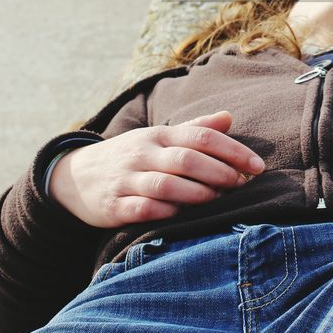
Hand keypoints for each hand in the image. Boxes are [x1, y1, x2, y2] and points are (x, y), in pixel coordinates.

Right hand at [50, 111, 264, 227]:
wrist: (74, 177)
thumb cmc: (132, 157)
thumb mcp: (158, 138)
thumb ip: (194, 129)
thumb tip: (229, 117)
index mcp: (159, 135)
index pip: (201, 136)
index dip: (233, 150)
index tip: (257, 167)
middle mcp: (143, 153)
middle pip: (187, 159)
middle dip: (219, 172)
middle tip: (241, 185)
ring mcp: (127, 179)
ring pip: (166, 185)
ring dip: (197, 194)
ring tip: (218, 201)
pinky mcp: (114, 206)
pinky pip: (142, 209)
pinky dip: (165, 212)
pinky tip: (181, 215)